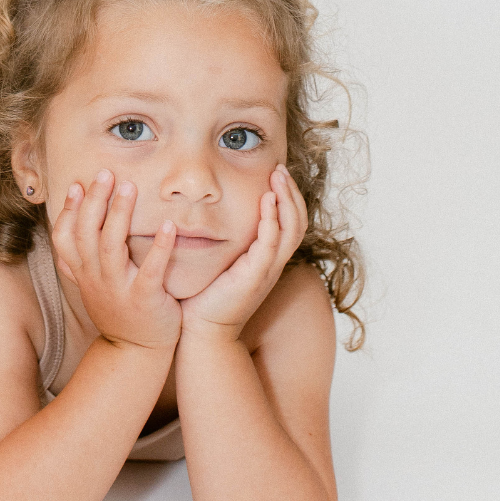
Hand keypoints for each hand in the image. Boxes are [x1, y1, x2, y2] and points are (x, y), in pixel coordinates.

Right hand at [51, 170, 181, 350]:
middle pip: (87, 234)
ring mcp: (119, 289)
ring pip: (112, 246)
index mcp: (84, 273)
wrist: (136, 353)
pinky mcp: (145, 299)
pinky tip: (169, 225)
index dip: (69, 211)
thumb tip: (74, 215)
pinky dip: (159, 247)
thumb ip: (81, 255)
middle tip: (106, 173)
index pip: (65, 238)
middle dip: (94, 201)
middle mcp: (96, 278)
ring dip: (120, 214)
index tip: (77, 185)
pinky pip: (151, 270)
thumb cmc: (119, 310)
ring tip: (130, 187)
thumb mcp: (92, 284)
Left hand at [179, 165, 308, 343]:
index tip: (277, 174)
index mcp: (267, 260)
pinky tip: (266, 201)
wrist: (201, 331)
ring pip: (291, 229)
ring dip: (286, 200)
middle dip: (292, 193)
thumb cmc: (205, 298)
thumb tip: (209, 214)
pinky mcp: (254, 276)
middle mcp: (273, 264)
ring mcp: (267, 270)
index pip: (290, 223)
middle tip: (281, 169)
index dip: (288, 198)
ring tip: (278, 177)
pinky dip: (272, 220)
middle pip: (298, 222)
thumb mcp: (220, 263)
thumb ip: (225, 242)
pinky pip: (271, 243)